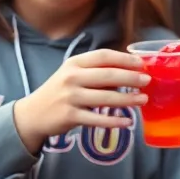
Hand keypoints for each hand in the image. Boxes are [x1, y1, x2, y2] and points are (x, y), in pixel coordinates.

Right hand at [12, 49, 148, 153]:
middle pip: (107, 75)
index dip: (124, 59)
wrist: (32, 114)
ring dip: (128, 99)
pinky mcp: (69, 116)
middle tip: (147, 81)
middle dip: (131, 78)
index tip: (141, 64)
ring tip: (143, 100)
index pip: (103, 56)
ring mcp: (70, 97)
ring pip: (105, 97)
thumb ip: (97, 72)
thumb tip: (130, 72)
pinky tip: (127, 122)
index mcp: (74, 63)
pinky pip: (97, 119)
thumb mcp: (74, 75)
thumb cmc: (60, 91)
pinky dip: (114, 121)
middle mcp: (71, 78)